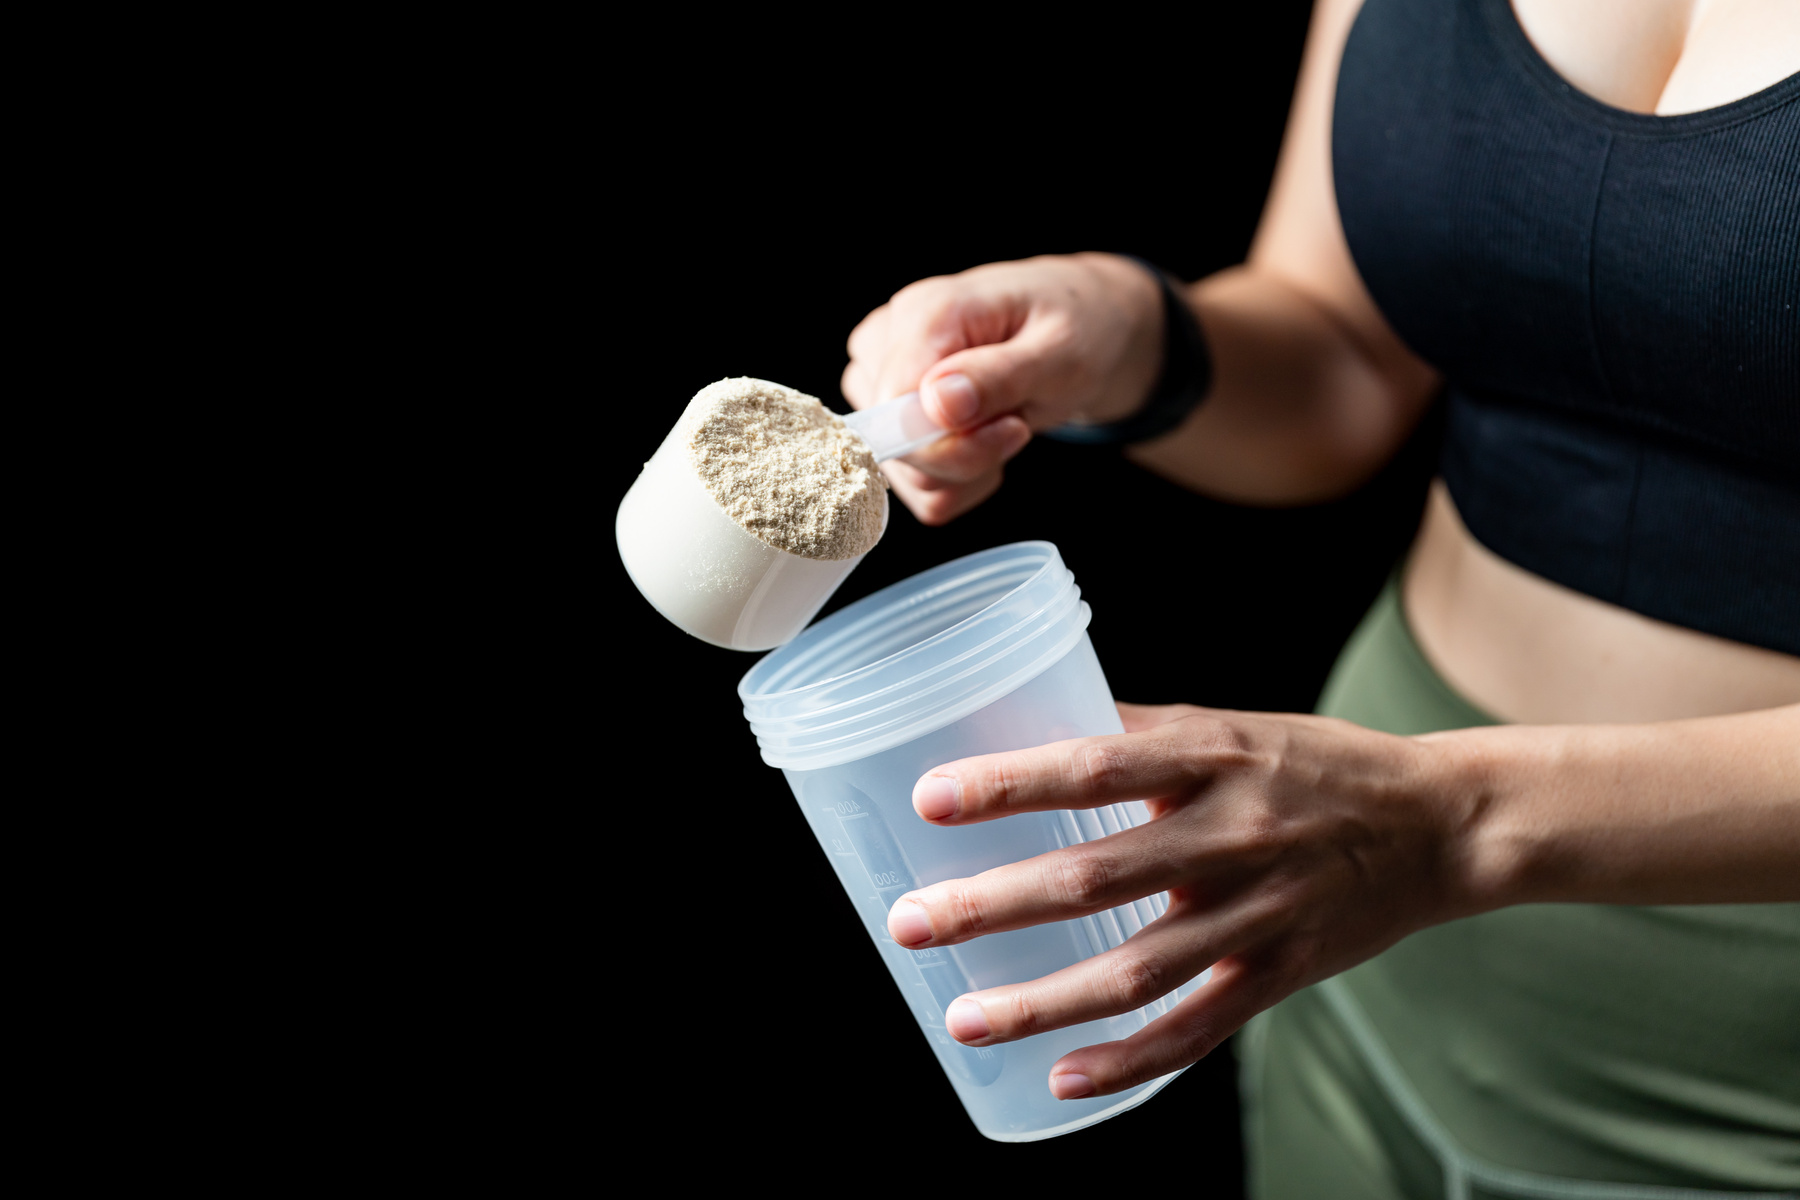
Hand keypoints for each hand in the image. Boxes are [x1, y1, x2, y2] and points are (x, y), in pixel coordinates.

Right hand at [841, 253, 1164, 523]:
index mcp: (923, 312)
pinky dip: (956, 482)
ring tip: (1003, 425)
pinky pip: (910, 484)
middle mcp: (886, 342)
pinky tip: (985, 443)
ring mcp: (880, 379)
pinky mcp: (888, 414)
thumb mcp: (1060, 352)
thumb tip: (936, 403)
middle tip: (1017, 423)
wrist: (1080, 330)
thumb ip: (998, 376)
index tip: (1014, 428)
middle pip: (892, 444)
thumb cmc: (1074, 330)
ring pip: (900, 472)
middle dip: (965, 457)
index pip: (895, 406)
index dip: (952, 440)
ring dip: (964, 473)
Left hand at [883, 702, 1476, 1099]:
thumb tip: (1032, 725)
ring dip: (1043, 1000)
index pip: (1094, 766)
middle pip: (1096, 876)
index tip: (931, 798)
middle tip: (911, 923)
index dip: (1010, 784)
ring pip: (1138, 968)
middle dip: (993, 904)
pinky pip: (1199, 1027)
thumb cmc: (1316, 764)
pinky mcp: (1284, 972)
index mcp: (1213, 755)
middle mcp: (1233, 833)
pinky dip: (1132, 1060)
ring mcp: (1259, 912)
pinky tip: (1064, 1079)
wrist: (1440, 822)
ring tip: (962, 1018)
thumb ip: (1138, 733)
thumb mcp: (1231, 724)